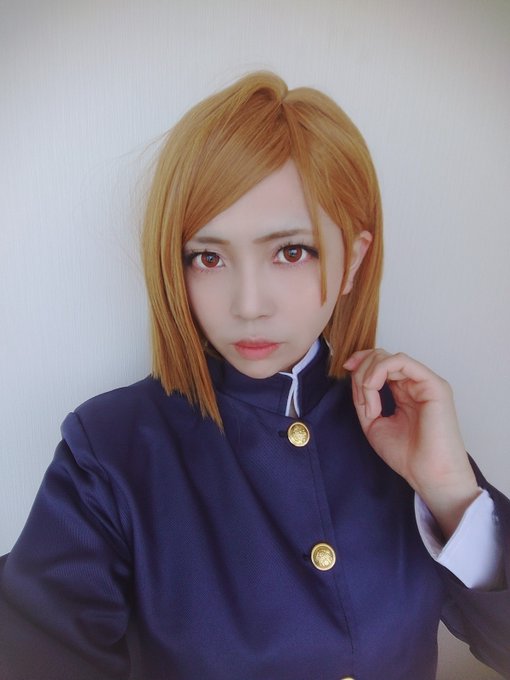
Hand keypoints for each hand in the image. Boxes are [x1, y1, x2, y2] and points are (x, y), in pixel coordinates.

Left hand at [343, 349, 479, 538]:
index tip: (345, 369)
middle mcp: (416, 384)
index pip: (382, 364)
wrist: (428, 474)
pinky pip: (401, 362)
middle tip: (359, 397)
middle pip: (383, 357)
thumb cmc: (406, 455)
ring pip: (389, 358)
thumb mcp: (373, 423)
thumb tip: (355, 375)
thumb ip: (364, 398)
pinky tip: (372, 390)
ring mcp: (426, 382)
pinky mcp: (433, 384)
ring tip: (367, 401)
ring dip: (368, 375)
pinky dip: (379, 372)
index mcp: (405, 392)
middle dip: (361, 370)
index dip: (361, 361)